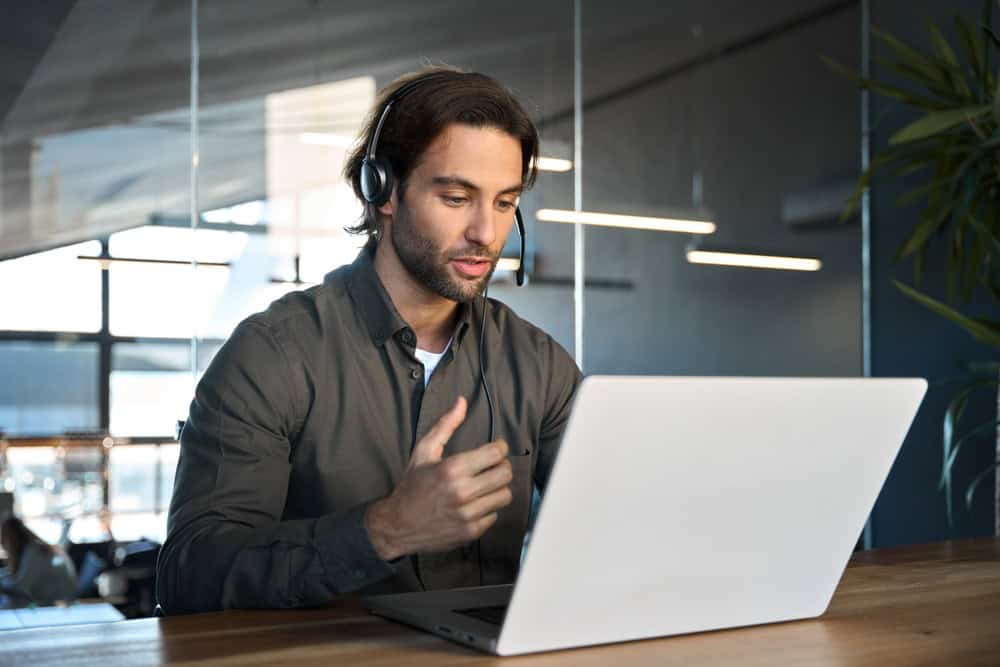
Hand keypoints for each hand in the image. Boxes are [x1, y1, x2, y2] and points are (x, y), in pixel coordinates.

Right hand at [365, 396, 513, 560]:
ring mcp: (468, 514)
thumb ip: (446, 424)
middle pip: (505, 474)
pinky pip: (495, 515)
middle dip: (501, 466)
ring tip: (485, 485)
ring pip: (504, 495)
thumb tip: (462, 402)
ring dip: (497, 487)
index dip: (500, 447)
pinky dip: (488, 507)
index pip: (496, 453)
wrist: (398, 523)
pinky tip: (475, 503)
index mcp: (452, 468)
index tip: (495, 448)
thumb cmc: (412, 485)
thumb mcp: (424, 450)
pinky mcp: (471, 531)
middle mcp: (462, 492)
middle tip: (493, 466)